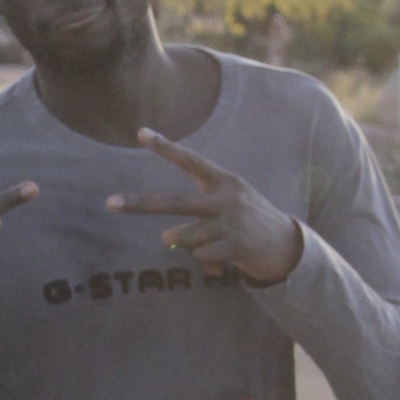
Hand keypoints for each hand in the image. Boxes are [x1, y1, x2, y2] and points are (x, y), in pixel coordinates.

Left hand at [105, 127, 304, 284]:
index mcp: (224, 181)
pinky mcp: (236, 246)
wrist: (288, 247)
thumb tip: (167, 240)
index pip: (190, 160)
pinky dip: (206, 267)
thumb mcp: (232, 203)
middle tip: (110, 203)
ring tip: (209, 247)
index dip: (165, 147)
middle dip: (140, 203)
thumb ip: (199, 214)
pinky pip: (201, 258)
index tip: (140, 133)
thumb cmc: (251, 223)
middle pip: (174, 201)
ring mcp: (231, 222)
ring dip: (186, 246)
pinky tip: (222, 266)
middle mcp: (226, 198)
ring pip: (183, 238)